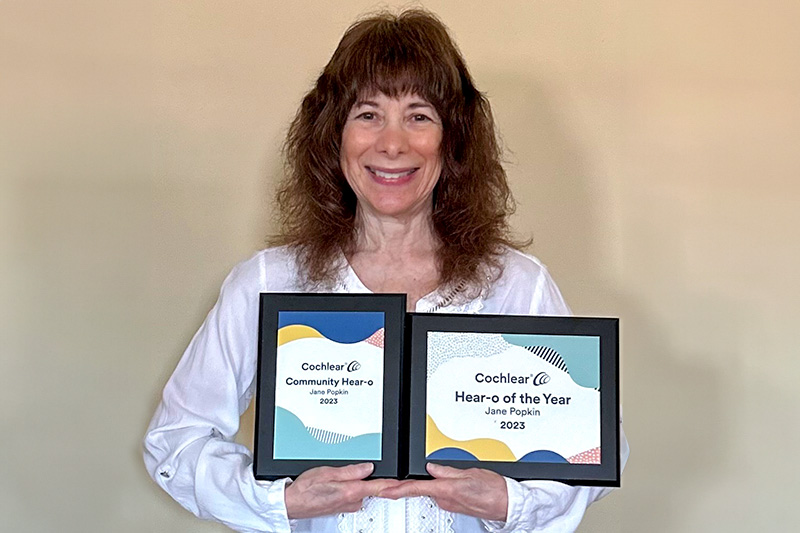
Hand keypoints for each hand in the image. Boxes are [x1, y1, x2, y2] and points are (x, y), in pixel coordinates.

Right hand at [284, 463, 400, 518]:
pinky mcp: (342, 506)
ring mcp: (347, 505)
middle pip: (372, 487)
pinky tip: (339, 482)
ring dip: (359, 482)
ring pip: (362, 490)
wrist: (291, 503)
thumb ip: (350, 470)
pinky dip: (351, 487)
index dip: (395, 484)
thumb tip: (368, 467)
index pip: (379, 487)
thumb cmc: (305, 490)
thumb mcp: (327, 472)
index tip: (407, 483)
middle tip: (367, 467)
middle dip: (371, 477)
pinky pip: (353, 494)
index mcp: (351, 491)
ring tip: (344, 473)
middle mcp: (352, 501)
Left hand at [378, 463, 507, 520]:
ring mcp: (449, 503)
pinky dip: (438, 486)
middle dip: (410, 483)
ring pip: (432, 489)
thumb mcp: (470, 473)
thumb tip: (431, 467)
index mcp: (446, 490)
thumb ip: (447, 470)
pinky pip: (441, 492)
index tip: (382, 489)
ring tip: (428, 474)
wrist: (508, 505)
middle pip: (421, 488)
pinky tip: (443, 481)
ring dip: (428, 483)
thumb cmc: (495, 491)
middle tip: (391, 479)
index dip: (395, 489)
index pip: (414, 489)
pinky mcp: (454, 504)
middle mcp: (445, 499)